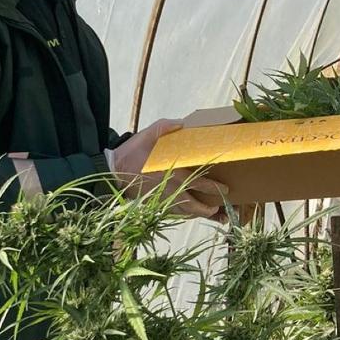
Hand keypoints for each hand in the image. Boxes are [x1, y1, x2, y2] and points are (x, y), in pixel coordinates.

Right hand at [106, 118, 227, 219]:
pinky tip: (191, 214)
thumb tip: (182, 123)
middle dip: (209, 209)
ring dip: (199, 215)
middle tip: (220, 209)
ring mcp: (162, 200)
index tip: (226, 190)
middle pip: (194, 205)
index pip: (199, 183)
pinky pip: (174, 213)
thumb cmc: (132, 153)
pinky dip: (185, 215)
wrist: (113, 171)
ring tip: (212, 215)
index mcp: (172, 173)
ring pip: (185, 213)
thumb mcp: (148, 133)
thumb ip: (166, 127)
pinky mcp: (155, 204)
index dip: (214, 188)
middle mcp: (170, 190)